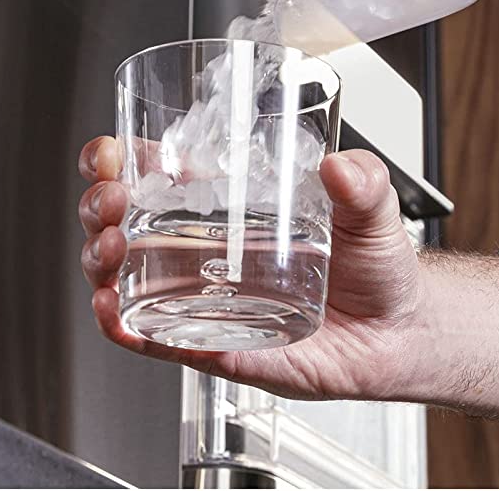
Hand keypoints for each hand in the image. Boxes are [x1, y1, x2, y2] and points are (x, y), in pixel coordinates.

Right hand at [77, 136, 425, 400]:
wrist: (399, 333)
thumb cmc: (374, 265)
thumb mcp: (372, 209)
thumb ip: (363, 183)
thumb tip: (342, 167)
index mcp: (227, 207)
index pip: (152, 176)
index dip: (114, 161)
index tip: (106, 153)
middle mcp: (203, 252)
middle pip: (122, 225)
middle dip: (99, 208)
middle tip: (111, 200)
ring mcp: (202, 300)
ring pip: (125, 281)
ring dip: (102, 262)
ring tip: (114, 249)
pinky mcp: (214, 347)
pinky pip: (155, 340)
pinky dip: (125, 328)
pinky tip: (115, 313)